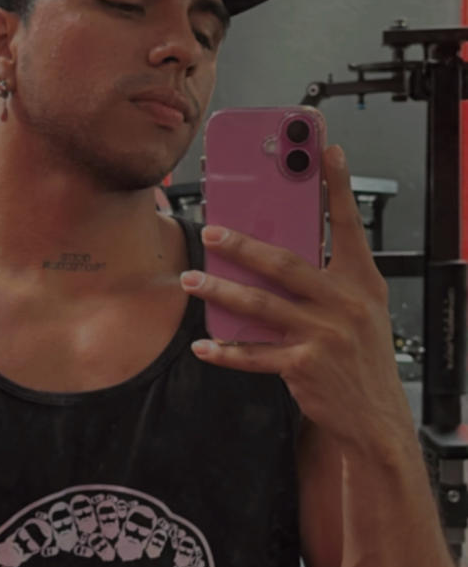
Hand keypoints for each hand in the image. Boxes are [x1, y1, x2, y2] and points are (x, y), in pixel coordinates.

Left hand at [180, 145, 413, 453]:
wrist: (375, 415)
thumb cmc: (361, 356)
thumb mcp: (360, 308)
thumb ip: (328, 277)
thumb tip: (279, 248)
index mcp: (361, 281)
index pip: (348, 224)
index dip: (337, 186)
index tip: (325, 151)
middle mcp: (345, 303)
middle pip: (285, 264)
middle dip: (243, 246)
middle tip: (211, 233)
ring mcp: (324, 334)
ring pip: (260, 306)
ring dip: (220, 292)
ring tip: (192, 281)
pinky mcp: (304, 366)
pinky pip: (254, 354)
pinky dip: (225, 350)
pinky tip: (203, 344)